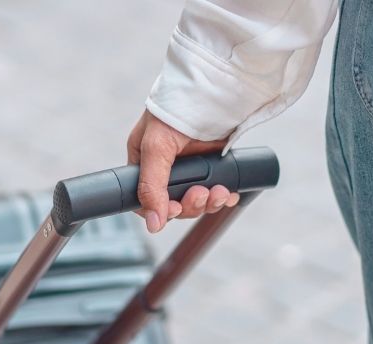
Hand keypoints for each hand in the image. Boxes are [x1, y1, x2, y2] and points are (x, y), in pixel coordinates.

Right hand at [127, 111, 239, 232]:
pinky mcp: (212, 167)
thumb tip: (154, 224)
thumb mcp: (157, 147)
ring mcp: (191, 168)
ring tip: (219, 192)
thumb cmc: (176, 109)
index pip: (145, 199)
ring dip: (208, 202)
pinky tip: (228, 194)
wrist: (215, 90)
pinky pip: (216, 192)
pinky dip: (222, 197)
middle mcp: (165, 167)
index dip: (160, 210)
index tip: (175, 210)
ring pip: (196, 201)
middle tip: (202, 194)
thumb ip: (151, 187)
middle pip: (174, 204)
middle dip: (191, 204)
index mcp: (144, 161)